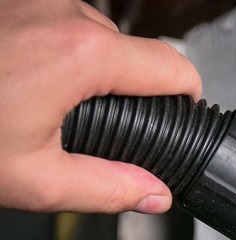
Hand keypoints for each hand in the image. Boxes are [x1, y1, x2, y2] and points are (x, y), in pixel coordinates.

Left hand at [0, 0, 201, 213]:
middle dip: (123, 88)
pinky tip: (15, 77)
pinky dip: (48, 47)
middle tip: (86, 127)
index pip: (173, 66)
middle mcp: (63, 10)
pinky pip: (51, 18)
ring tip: (37, 101)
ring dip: (82, 66)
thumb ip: (108, 188)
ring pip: (89, 31)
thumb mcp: (34, 179)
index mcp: (83, 55)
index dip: (187, 95)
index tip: (183, 112)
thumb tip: (154, 194)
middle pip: (129, 50)